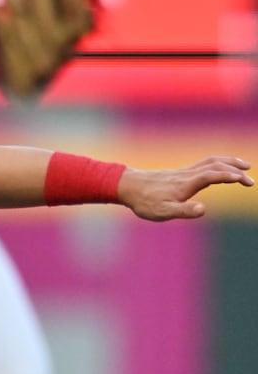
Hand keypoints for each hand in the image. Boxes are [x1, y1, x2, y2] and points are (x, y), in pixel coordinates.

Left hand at [121, 156, 252, 221]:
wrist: (128, 186)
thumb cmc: (144, 202)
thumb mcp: (162, 212)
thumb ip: (184, 211)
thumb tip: (203, 209)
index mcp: (186, 184)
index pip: (213, 175)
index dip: (229, 176)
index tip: (244, 181)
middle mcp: (187, 175)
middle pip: (216, 166)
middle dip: (235, 170)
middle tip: (250, 180)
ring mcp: (184, 172)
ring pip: (211, 161)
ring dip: (229, 162)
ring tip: (244, 166)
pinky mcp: (180, 173)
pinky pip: (204, 164)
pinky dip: (218, 163)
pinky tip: (221, 169)